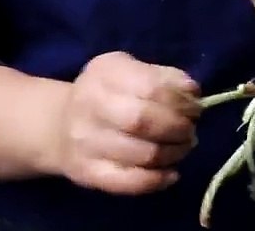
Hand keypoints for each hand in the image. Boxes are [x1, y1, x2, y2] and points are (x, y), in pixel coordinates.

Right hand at [50, 51, 201, 194]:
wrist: (60, 125)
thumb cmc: (109, 93)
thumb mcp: (132, 70)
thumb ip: (165, 77)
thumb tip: (192, 93)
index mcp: (105, 73)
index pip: (152, 88)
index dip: (181, 101)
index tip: (195, 108)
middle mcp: (90, 105)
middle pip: (143, 121)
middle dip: (178, 128)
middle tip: (189, 130)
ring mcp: (86, 142)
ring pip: (142, 154)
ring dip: (174, 153)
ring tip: (183, 148)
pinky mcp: (88, 173)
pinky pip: (129, 183)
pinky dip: (158, 180)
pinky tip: (172, 174)